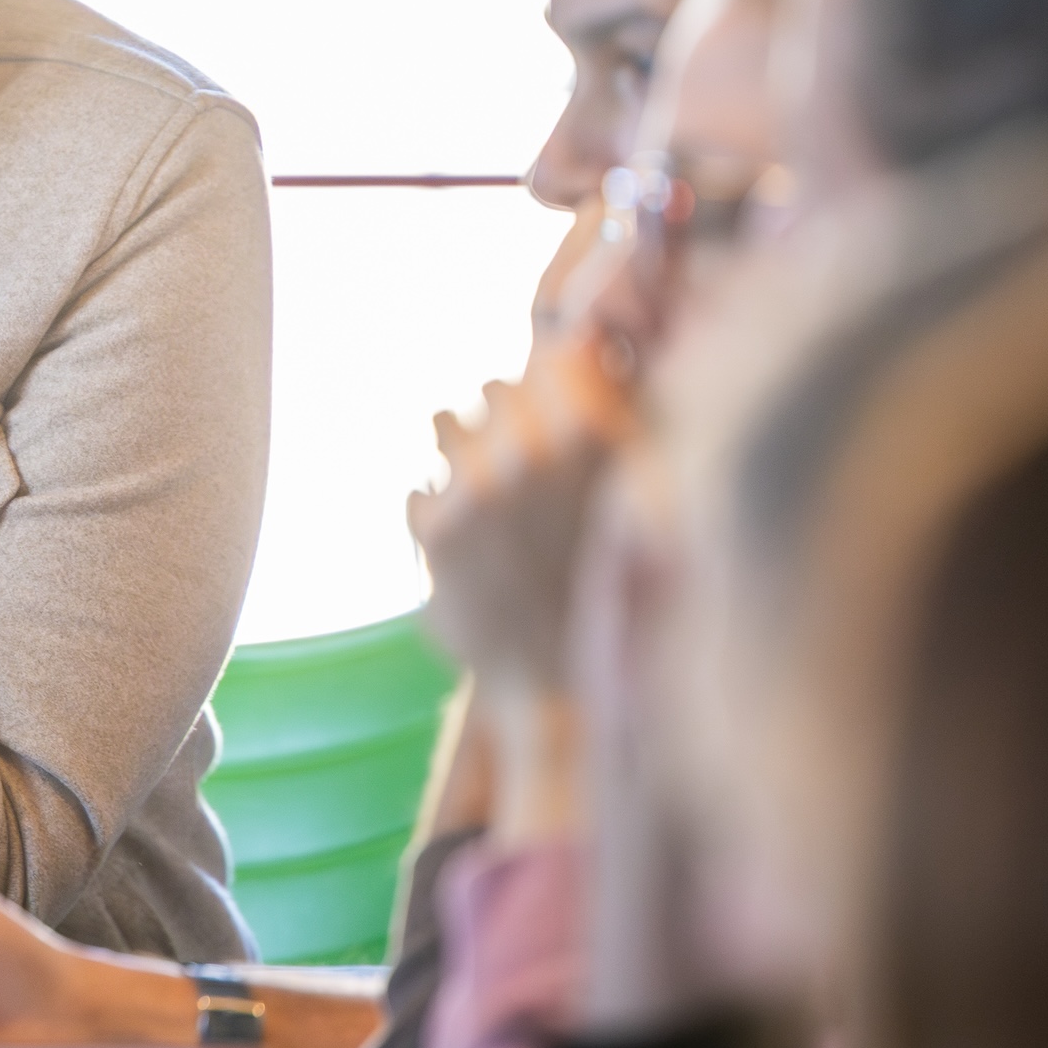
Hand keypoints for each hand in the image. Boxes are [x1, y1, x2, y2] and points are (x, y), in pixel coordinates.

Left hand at [408, 332, 633, 696]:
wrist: (562, 687)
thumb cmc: (605, 587)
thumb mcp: (629, 501)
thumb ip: (607, 432)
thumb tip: (578, 360)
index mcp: (592, 440)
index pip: (548, 362)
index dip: (545, 388)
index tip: (547, 412)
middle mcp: (532, 454)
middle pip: (492, 388)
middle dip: (498, 419)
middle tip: (511, 461)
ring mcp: (478, 488)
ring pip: (443, 421)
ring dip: (456, 449)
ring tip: (480, 493)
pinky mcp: (436, 529)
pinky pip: (418, 488)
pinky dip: (433, 512)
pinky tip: (464, 550)